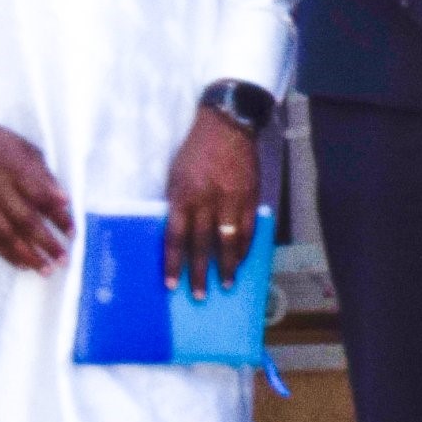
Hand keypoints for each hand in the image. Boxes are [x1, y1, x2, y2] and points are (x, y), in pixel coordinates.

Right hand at [0, 117, 75, 272]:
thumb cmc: (0, 143)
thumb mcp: (27, 149)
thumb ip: (44, 175)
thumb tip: (64, 200)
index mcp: (14, 167)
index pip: (40, 196)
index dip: (58, 215)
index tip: (73, 231)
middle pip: (24, 219)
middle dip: (45, 242)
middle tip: (63, 259)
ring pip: (5, 233)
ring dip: (27, 254)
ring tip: (45, 269)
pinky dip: (5, 252)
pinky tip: (21, 264)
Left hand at [166, 109, 266, 296]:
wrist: (227, 126)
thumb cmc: (195, 151)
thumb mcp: (176, 175)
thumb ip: (178, 204)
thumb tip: (179, 233)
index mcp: (183, 195)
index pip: (175, 237)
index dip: (173, 263)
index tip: (171, 283)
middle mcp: (207, 201)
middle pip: (202, 244)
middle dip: (200, 272)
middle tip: (199, 295)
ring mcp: (231, 200)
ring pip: (228, 241)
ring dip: (227, 266)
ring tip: (227, 284)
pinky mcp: (250, 196)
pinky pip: (248, 228)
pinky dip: (245, 246)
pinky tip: (242, 259)